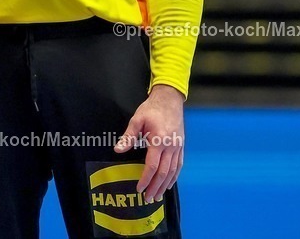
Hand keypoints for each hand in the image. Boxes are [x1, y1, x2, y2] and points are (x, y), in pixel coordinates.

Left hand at [114, 84, 184, 202]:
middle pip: (164, 172)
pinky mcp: (181, 146)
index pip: (152, 165)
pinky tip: (169, 184)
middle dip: (155, 187)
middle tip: (148, 199)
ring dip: (165, 185)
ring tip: (158, 196)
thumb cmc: (151, 108)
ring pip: (173, 171)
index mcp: (159, 140)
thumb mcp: (137, 119)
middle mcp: (171, 146)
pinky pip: (179, 165)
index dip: (145, 179)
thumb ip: (128, 137)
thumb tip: (118, 150)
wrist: (170, 99)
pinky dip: (174, 177)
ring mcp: (178, 147)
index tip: (139, 188)